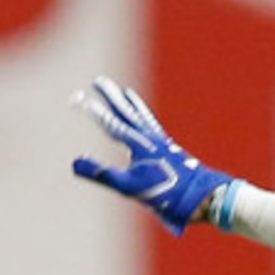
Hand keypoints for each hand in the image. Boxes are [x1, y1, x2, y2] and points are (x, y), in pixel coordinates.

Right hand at [70, 77, 231, 234]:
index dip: (94, 111)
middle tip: (98, 80)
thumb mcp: (129, 187)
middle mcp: (148, 137)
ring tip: (123, 91)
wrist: (199, 194)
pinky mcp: (167, 148)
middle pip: (126, 111)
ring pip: (140, 115)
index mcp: (137, 143)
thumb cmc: (165, 192)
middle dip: (111, 96)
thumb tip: (75, 163)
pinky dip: (144, 116)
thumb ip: (101, 174)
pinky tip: (143, 118)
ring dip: (129, 103)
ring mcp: (159, 141)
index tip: (79, 98)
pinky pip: (152, 125)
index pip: (110, 122)